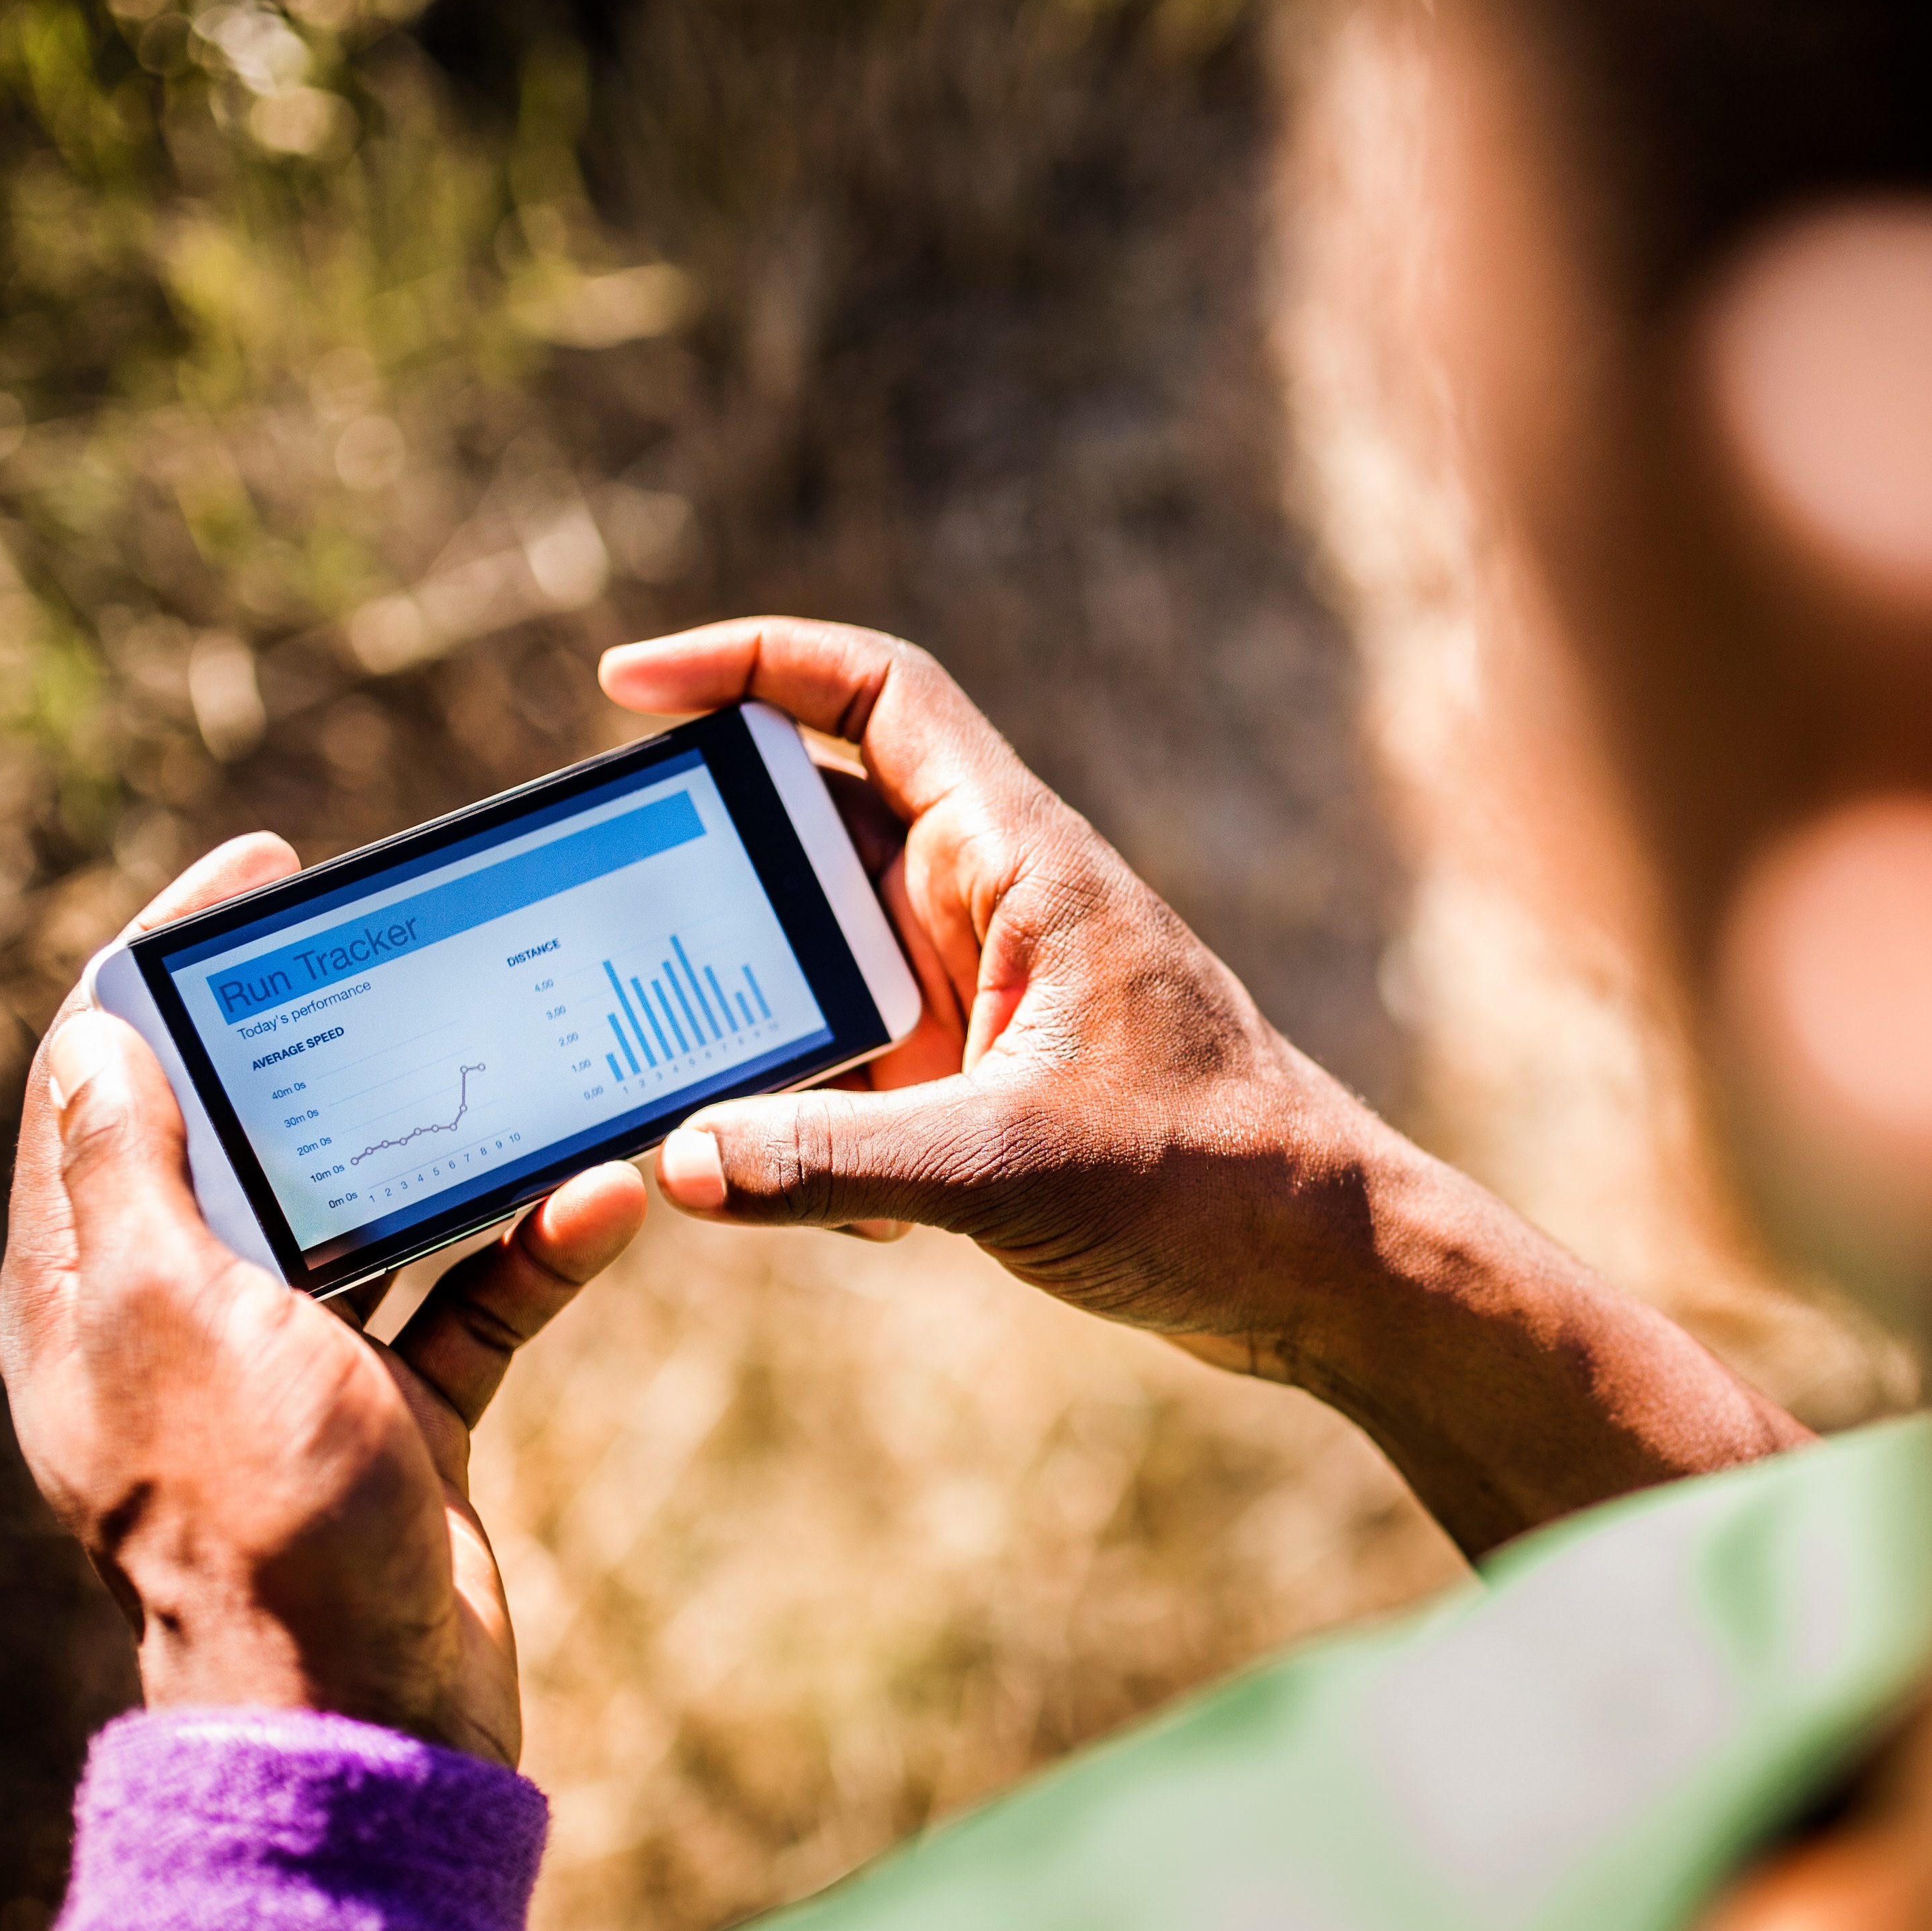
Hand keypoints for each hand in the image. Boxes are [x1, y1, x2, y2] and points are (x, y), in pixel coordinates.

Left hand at [0, 838, 646, 1762]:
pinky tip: (605, 1201)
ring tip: (536, 1059)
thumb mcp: (167, 1314)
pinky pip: (471, 1304)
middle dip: (332, 1034)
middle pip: (244, 1132)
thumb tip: (93, 1039)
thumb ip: (129, 1174)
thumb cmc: (256, 1512)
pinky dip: (532, 1250)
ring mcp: (296, 1373)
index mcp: (85, 1291)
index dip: (167, 962)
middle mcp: (181, 1320)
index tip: (260, 875)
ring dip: (461, 1144)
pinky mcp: (401, 1422)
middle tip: (417, 943)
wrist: (365, 1714)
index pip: (101, 1079)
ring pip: (376, 1212)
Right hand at [601, 619, 1808, 1554]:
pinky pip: (853, 1062)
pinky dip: (813, 1119)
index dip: (749, 661)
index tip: (629, 682)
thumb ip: (836, 1163)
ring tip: (681, 1086)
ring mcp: (985, 992)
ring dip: (758, 1022)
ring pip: (820, 962)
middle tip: (609, 928)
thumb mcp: (1005, 1167)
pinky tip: (827, 1207)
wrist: (1322, 1269)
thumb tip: (684, 1159)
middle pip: (810, 831)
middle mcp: (994, 904)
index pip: (875, 696)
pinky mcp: (983, 1078)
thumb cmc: (1212, 1183)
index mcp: (1018, 861)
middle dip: (712, 877)